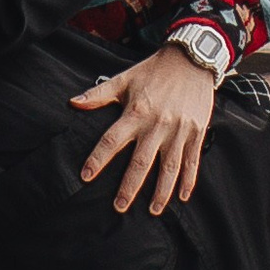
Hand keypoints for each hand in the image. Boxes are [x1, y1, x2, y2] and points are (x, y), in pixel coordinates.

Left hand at [71, 47, 219, 213]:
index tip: (86, 176)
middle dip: (130, 186)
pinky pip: (192, 161)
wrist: (191, 59)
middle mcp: (157, 124)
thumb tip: (73, 103)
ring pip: (169, 167)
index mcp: (137, 112)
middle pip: (141, 161)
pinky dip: (188, 180)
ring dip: (161, 191)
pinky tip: (181, 197)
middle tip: (119, 206)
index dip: (98, 159)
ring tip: (152, 210)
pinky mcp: (196, 132)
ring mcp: (179, 130)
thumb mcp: (124, 79)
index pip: (112, 140)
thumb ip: (99, 94)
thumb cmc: (154, 71)